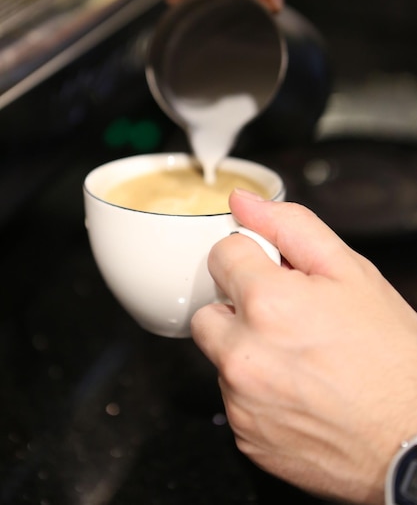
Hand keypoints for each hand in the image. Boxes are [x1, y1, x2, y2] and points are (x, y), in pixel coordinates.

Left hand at [191, 189, 416, 503]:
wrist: (411, 438)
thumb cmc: (390, 358)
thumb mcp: (351, 272)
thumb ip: (290, 227)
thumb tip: (244, 202)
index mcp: (267, 304)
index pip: (221, 254)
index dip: (252, 259)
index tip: (273, 274)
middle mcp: (243, 354)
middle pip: (208, 309)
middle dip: (239, 307)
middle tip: (286, 319)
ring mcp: (240, 400)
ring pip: (219, 355)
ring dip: (246, 350)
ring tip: (298, 359)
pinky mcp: (244, 435)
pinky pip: (232, 397)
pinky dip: (255, 390)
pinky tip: (297, 391)